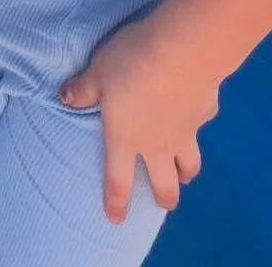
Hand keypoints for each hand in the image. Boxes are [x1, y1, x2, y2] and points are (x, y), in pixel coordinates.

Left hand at [60, 16, 219, 223]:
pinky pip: (201, 124)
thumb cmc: (130, 64)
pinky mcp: (205, 113)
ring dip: (186, 172)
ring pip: (190, 165)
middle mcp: (157, 144)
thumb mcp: (97, 72)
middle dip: (163, 198)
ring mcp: (185, 133)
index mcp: (125, 138)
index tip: (116, 219)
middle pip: (165, 185)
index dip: (116, 203)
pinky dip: (196, 122)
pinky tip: (194, 110)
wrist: (182, 52)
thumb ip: (83, 89)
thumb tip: (66, 98)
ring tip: (184, 172)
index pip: (119, 181)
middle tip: (162, 200)